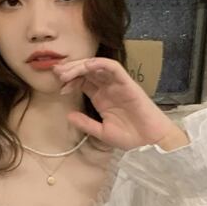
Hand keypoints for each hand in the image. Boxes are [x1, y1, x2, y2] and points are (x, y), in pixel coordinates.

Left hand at [52, 56, 179, 150]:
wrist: (149, 141)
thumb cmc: (129, 137)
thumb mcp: (101, 132)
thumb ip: (85, 123)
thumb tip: (68, 115)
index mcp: (100, 97)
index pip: (82, 82)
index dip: (70, 81)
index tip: (59, 88)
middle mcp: (107, 88)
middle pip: (86, 71)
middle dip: (71, 70)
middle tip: (57, 72)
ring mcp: (117, 84)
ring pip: (96, 66)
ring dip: (80, 66)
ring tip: (67, 72)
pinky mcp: (127, 83)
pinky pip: (113, 68)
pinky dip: (99, 64)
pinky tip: (86, 66)